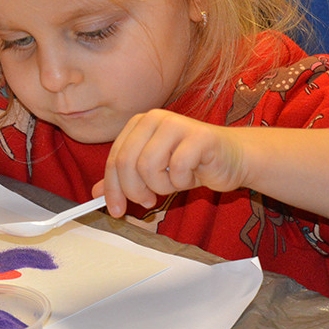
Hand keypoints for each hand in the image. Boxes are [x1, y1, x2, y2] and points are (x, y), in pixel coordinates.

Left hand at [94, 109, 245, 216]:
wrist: (232, 158)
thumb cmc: (192, 164)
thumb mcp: (152, 173)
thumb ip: (125, 179)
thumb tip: (96, 194)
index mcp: (139, 123)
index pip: (114, 158)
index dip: (112, 188)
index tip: (116, 210)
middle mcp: (155, 118)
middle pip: (127, 162)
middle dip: (134, 191)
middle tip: (147, 202)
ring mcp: (177, 124)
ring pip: (148, 166)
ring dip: (160, 186)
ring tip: (173, 183)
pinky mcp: (199, 136)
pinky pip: (176, 169)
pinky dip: (181, 182)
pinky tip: (191, 176)